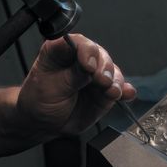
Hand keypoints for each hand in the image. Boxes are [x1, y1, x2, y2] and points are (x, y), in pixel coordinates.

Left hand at [17, 34, 135, 135]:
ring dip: (116, 81)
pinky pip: (120, 88)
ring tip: (112, 92)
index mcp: (61, 51)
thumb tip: (90, 67)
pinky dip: (125, 90)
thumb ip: (71, 76)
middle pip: (100, 55)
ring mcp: (95, 75)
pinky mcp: (105, 90)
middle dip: (104, 67)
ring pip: (113, 71)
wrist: (44, 124)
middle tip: (102, 80)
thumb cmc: (39, 100)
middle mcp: (81, 59)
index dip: (85, 50)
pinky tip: (126, 93)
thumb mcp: (50, 88)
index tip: (88, 65)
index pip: (77, 42)